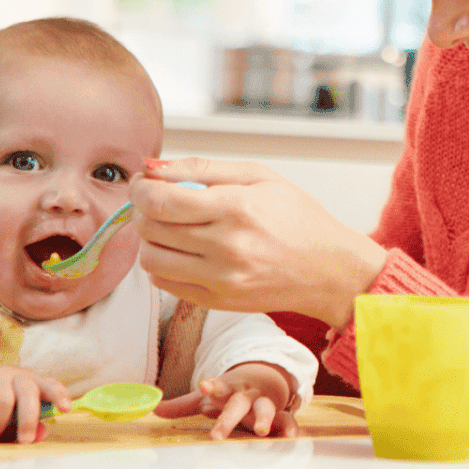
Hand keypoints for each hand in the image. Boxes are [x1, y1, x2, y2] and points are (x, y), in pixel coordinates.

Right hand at [0, 367, 71, 443]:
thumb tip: (41, 434)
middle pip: (28, 392)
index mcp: (33, 385)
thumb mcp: (15, 422)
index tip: (66, 409)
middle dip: (28, 419)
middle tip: (24, 440)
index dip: (59, 395)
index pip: (51, 385)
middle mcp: (16, 377)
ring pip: (3, 400)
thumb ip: (29, 429)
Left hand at [129, 158, 387, 327]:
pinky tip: (181, 249)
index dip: (139, 187)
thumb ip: (201, 167)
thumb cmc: (296, 217)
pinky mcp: (217, 302)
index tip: (142, 181)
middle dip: (141, 208)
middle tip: (155, 199)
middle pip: (149, 228)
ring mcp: (221, 280)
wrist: (329, 269)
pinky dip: (162, 263)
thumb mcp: (258, 176)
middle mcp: (226, 247)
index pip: (160, 200)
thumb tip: (152, 166)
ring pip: (151, 259)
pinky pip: (164, 283)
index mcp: (236, 208)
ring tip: (169, 226)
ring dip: (149, 238)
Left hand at [154, 362, 298, 439]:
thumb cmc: (230, 394)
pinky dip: (289, 428)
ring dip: (264, 418)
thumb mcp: (208, 397)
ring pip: (266, 408)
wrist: (263, 379)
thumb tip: (153, 410)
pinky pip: (287, 420)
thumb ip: (182, 406)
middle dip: (228, 418)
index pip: (217, 386)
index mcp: (227, 389)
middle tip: (217, 435)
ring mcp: (263, 404)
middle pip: (237, 403)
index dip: (211, 386)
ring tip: (261, 431)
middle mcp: (245, 395)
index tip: (203, 386)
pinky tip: (291, 437)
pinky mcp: (279, 415)